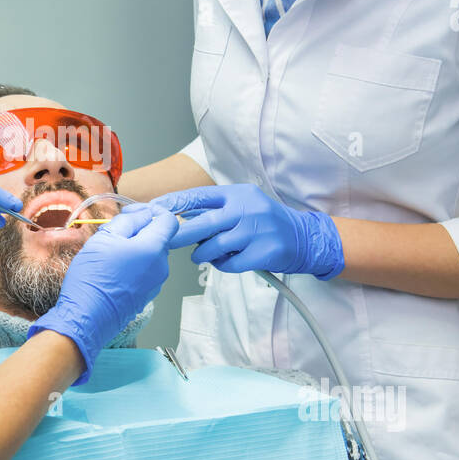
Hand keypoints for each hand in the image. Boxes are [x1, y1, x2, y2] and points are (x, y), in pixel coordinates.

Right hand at [27, 202, 176, 384]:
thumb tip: (143, 214)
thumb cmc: (93, 279)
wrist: (86, 318)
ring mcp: (155, 284)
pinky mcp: (146, 295)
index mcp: (153, 249)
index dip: (151, 211)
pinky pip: (145, 272)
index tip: (132, 212)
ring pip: (150, 255)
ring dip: (134, 248)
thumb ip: (129, 220)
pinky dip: (133, 265)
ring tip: (109, 254)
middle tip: (113, 233)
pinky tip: (112, 270)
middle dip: (139, 230)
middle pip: (158, 237)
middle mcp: (161, 267)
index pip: (168, 220)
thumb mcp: (106, 237)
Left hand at [152, 184, 343, 279]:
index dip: (174, 203)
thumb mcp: (242, 205)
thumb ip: (215, 209)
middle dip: (180, 234)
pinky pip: (230, 264)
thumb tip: (179, 215)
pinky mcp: (263, 252)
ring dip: (203, 254)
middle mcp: (246, 209)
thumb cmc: (265, 221)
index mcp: (238, 194)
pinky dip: (223, 265)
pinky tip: (227, 261)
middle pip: (202, 224)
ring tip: (203, 254)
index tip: (154, 209)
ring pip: (214, 247)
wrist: (303, 237)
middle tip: (166, 241)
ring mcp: (256, 231)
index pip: (199, 196)